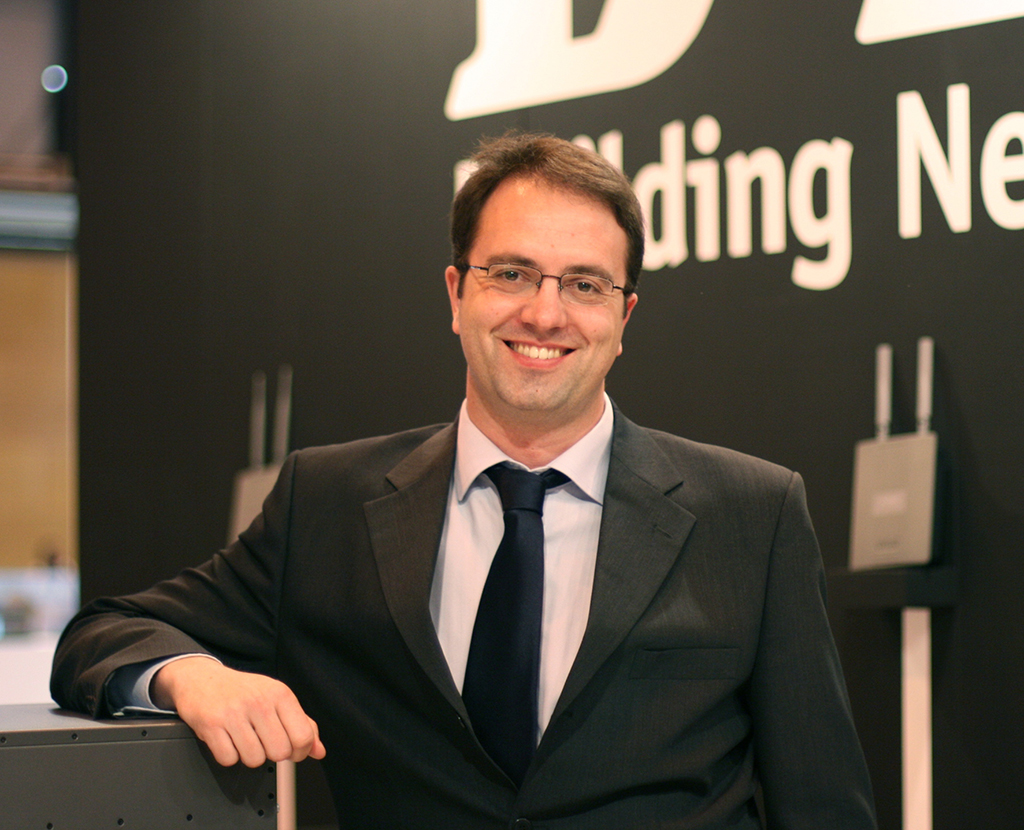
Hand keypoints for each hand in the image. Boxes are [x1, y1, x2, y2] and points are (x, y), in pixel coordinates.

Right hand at [152, 656, 326, 766]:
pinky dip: (228, 756)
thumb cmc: (243, 691)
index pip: (303, 736)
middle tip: (264, 743)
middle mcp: (259, 702)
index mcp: (280, 694)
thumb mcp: (277, 699)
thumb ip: (302, 724)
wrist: (202, 679)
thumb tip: (319, 751)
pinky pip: (228, 759)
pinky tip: (228, 740)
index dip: (300, 752)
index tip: (293, 751)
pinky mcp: (211, 725)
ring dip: (249, 756)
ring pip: (254, 759)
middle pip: (280, 752)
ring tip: (244, 739)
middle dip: (273, 754)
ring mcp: (234, 713)